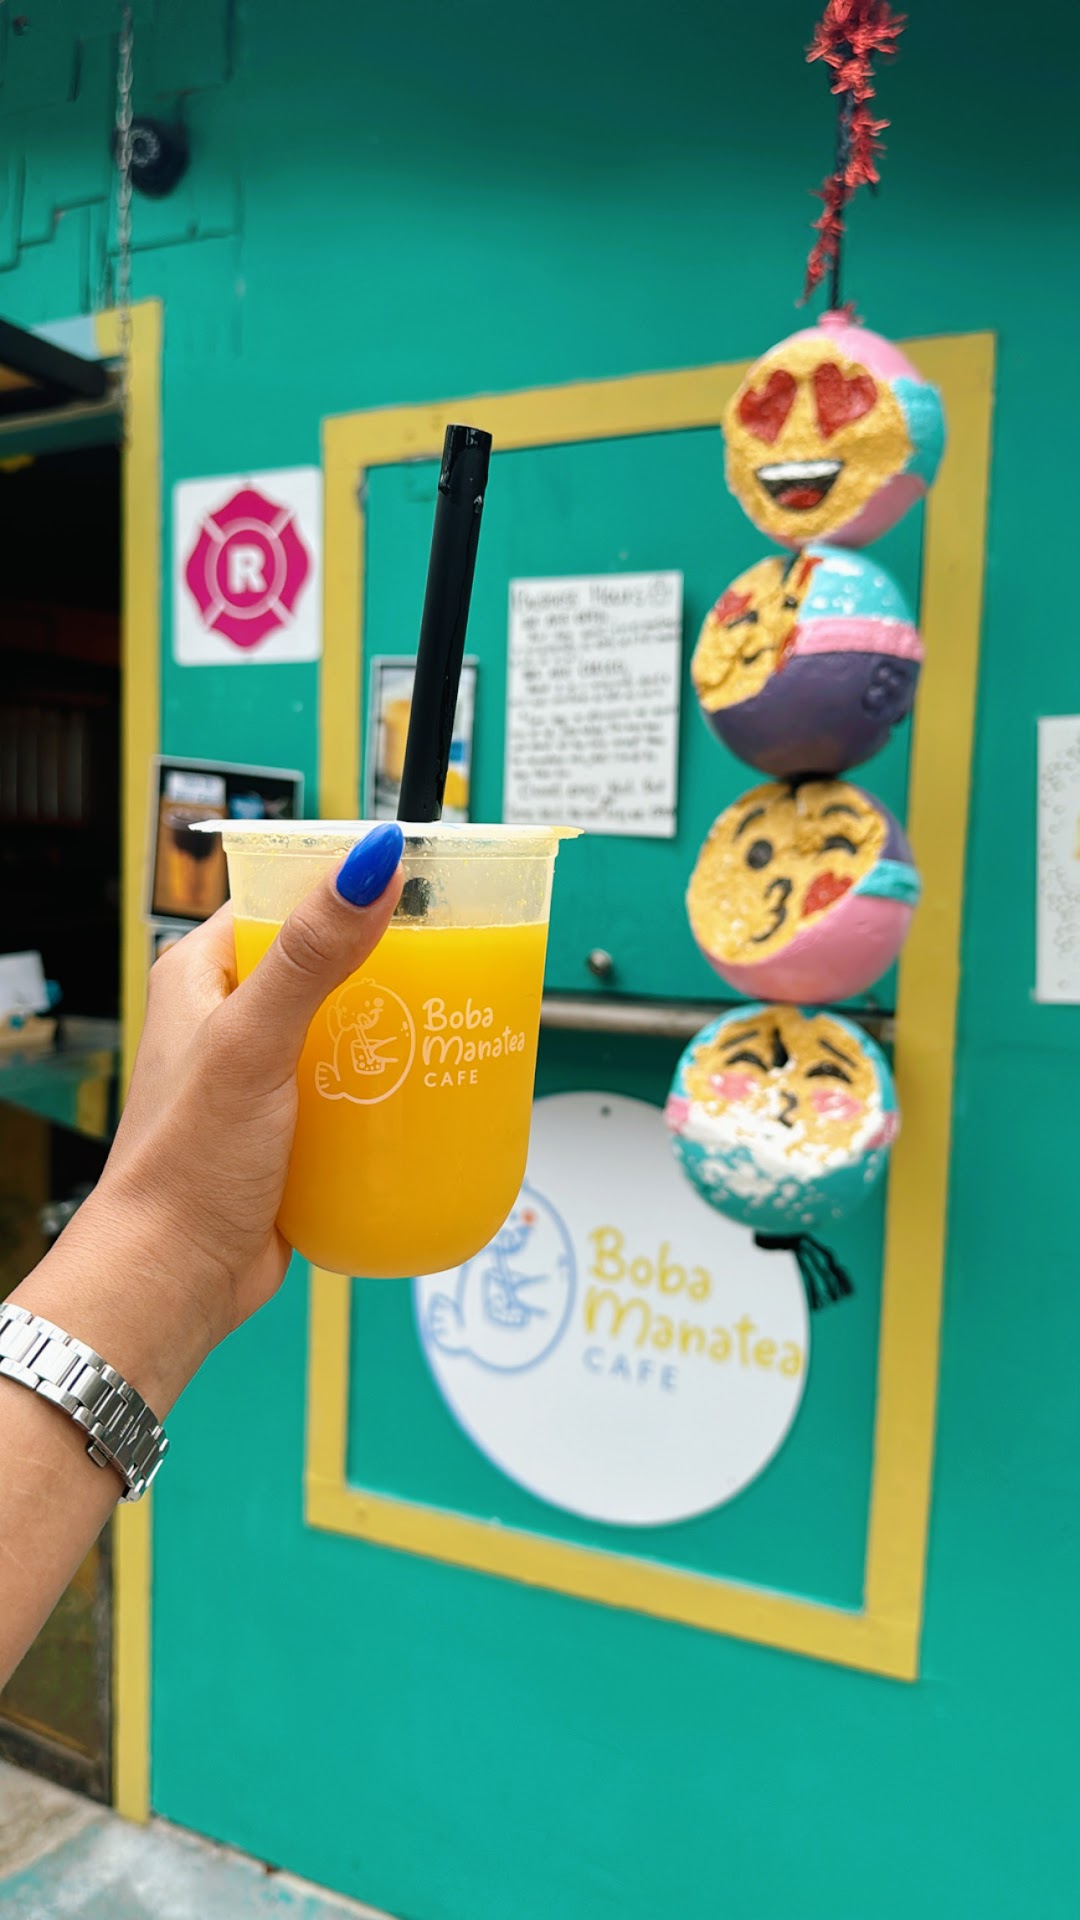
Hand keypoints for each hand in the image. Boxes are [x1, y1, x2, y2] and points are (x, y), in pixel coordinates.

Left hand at [14, 823, 403, 1413]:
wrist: (177, 1278)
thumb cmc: (184, 1164)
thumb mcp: (253, 1041)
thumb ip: (310, 954)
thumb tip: (370, 868)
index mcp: (203, 973)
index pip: (283, 896)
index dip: (346, 884)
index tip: (414, 882)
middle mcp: (232, 1017)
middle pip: (329, 961)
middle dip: (388, 962)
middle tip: (450, 960)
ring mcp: (265, 1073)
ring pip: (349, 1027)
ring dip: (395, 1029)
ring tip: (447, 1023)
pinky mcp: (294, 1126)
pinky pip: (354, 1090)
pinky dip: (390, 1088)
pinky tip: (426, 1090)